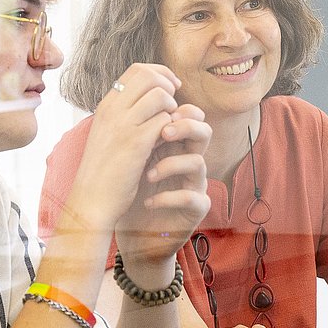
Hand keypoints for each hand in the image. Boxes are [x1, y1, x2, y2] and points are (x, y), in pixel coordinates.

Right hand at [55, 63, 185, 240]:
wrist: (92, 200)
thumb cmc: (104, 170)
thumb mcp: (110, 134)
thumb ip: (127, 114)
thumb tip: (156, 98)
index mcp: (106, 105)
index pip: (137, 69)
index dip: (161, 74)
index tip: (172, 89)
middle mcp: (112, 110)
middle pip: (150, 76)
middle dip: (169, 88)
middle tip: (174, 108)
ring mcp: (123, 125)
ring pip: (161, 96)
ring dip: (172, 110)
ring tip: (168, 129)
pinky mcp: (136, 143)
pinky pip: (165, 121)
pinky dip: (172, 129)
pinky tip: (166, 144)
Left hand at [115, 101, 212, 266]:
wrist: (131, 233)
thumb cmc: (130, 193)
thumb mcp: (130, 158)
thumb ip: (135, 131)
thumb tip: (123, 94)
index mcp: (172, 144)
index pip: (186, 115)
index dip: (175, 108)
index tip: (150, 110)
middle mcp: (187, 160)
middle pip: (203, 131)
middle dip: (185, 127)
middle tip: (162, 133)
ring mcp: (194, 184)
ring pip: (199, 162)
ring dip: (171, 165)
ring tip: (148, 175)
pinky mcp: (195, 209)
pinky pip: (193, 197)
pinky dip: (169, 197)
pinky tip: (150, 201)